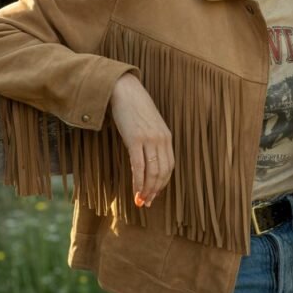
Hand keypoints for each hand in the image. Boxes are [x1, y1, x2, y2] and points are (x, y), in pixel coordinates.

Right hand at [110, 73, 174, 206]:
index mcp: (167, 137)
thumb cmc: (133, 107)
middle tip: (146, 202)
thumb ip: (152, 140)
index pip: (169, 166)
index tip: (154, 194)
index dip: (162, 183)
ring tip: (140, 200)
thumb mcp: (149, 124)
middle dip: (155, 190)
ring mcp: (149, 139)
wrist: (123, 89)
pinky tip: (135, 190)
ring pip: (152, 172)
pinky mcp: (135, 139)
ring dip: (147, 190)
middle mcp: (161, 139)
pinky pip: (139, 166)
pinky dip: (138, 182)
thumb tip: (147, 158)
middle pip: (162, 172)